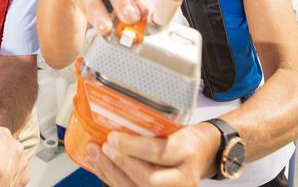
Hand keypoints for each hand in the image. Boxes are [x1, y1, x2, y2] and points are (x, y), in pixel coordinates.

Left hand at [85, 126, 218, 186]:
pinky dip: (114, 180)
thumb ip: (149, 127)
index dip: (132, 147)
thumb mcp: (173, 125)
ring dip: (111, 174)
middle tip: (102, 147)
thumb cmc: (184, 136)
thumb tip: (112, 118)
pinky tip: (101, 168)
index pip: (159, 153)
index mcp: (187, 152)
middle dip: (120, 164)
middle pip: (148, 179)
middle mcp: (184, 178)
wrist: (203, 154)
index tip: (112, 137)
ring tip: (94, 157)